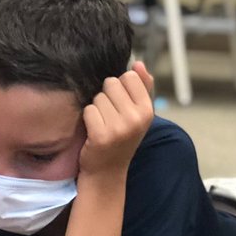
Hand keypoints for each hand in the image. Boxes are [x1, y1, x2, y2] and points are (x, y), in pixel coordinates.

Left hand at [78, 62, 154, 178]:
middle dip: (106, 97)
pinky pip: (88, 110)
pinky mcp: (101, 135)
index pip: (129, 76)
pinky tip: (93, 131)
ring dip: (96, 109)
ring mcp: (120, 127)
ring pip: (98, 97)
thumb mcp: (137, 114)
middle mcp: (137, 118)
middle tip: (109, 116)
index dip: (119, 87)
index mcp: (148, 110)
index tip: (120, 104)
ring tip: (102, 124)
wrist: (107, 172)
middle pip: (111, 84)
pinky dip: (87, 119)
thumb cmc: (121, 138)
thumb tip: (139, 63)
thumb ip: (141, 87)